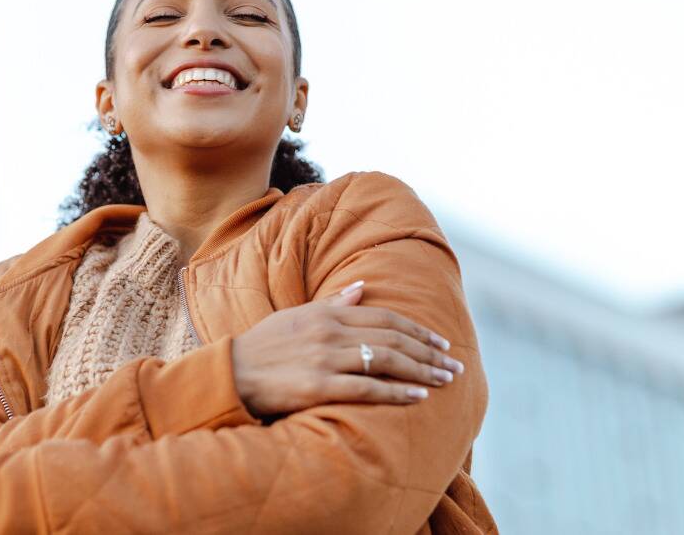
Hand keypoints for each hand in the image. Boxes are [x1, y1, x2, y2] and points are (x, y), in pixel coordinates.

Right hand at [231, 280, 464, 417]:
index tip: (440, 342)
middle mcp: (330, 332)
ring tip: (445, 379)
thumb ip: (332, 304)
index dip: (417, 329)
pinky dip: (396, 391)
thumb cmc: (262, 347)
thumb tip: (361, 288)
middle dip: (428, 351)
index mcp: (326, 314)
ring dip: (421, 370)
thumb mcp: (296, 317)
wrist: (229, 374)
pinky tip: (418, 395)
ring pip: (385, 360)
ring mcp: (325, 359)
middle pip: (392, 338)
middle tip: (454, 364)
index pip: (384, 317)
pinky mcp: (318, 386)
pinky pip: (367, 389)